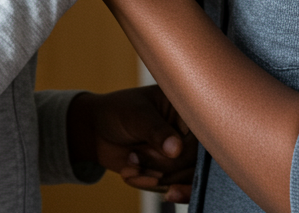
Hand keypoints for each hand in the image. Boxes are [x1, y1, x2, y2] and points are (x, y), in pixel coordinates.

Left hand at [67, 86, 196, 203]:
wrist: (98, 131)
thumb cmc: (119, 112)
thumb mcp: (136, 114)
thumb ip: (156, 130)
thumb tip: (176, 149)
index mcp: (186, 108)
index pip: (200, 135)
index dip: (185, 149)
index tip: (169, 155)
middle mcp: (188, 132)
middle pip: (194, 162)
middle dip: (163, 166)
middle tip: (136, 157)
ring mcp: (180, 154)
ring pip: (183, 179)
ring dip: (154, 178)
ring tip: (131, 163)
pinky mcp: (171, 172)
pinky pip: (171, 188)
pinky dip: (148, 185)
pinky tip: (130, 173)